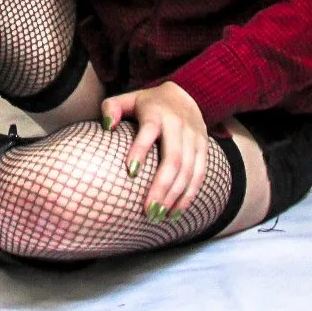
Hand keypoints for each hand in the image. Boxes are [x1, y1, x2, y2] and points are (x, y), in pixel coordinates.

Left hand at [100, 80, 207, 223]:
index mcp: (157, 113)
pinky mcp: (204, 147)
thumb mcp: (127, 98)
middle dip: (162, 187)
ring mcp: (194, 137)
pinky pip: (199, 174)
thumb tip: (106, 126)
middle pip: (173, 159)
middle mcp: (178, 125)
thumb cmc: (148, 103)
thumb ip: (112, 108)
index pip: (149, 131)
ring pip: (189, 171)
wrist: (186, 94)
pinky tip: (176, 212)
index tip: (131, 172)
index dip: (140, 149)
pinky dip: (188, 195)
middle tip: (148, 211)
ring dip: (175, 196)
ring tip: (159, 216)